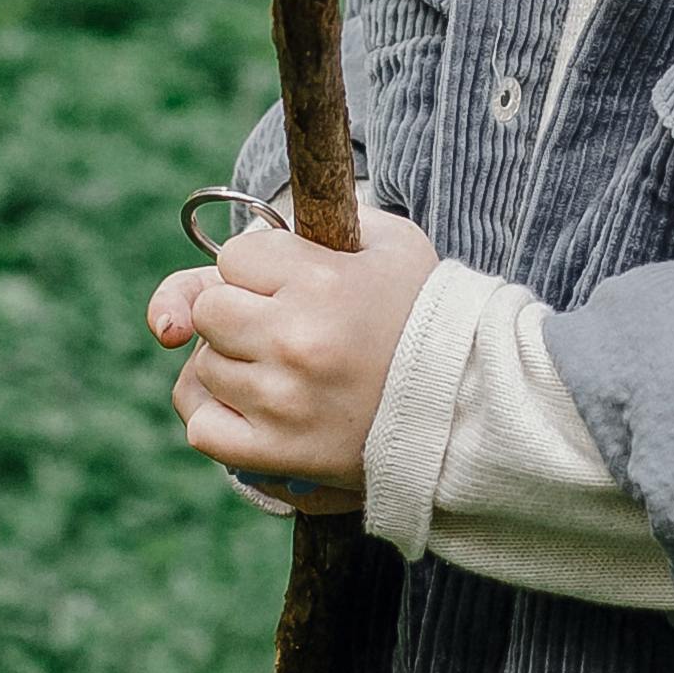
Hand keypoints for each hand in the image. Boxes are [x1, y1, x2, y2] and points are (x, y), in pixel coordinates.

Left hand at [147, 208, 438, 493]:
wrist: (470, 407)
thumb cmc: (426, 317)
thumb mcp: (390, 245)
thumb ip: (325, 219)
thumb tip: (246, 244)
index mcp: (321, 283)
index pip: (232, 258)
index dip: (258, 268)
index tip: (292, 283)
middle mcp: (295, 340)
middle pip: (208, 311)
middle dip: (237, 312)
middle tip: (280, 325)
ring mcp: (282, 401)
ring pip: (204, 368)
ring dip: (232, 365)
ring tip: (282, 369)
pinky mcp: (277, 453)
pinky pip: (202, 429)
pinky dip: (218, 418)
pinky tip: (255, 409)